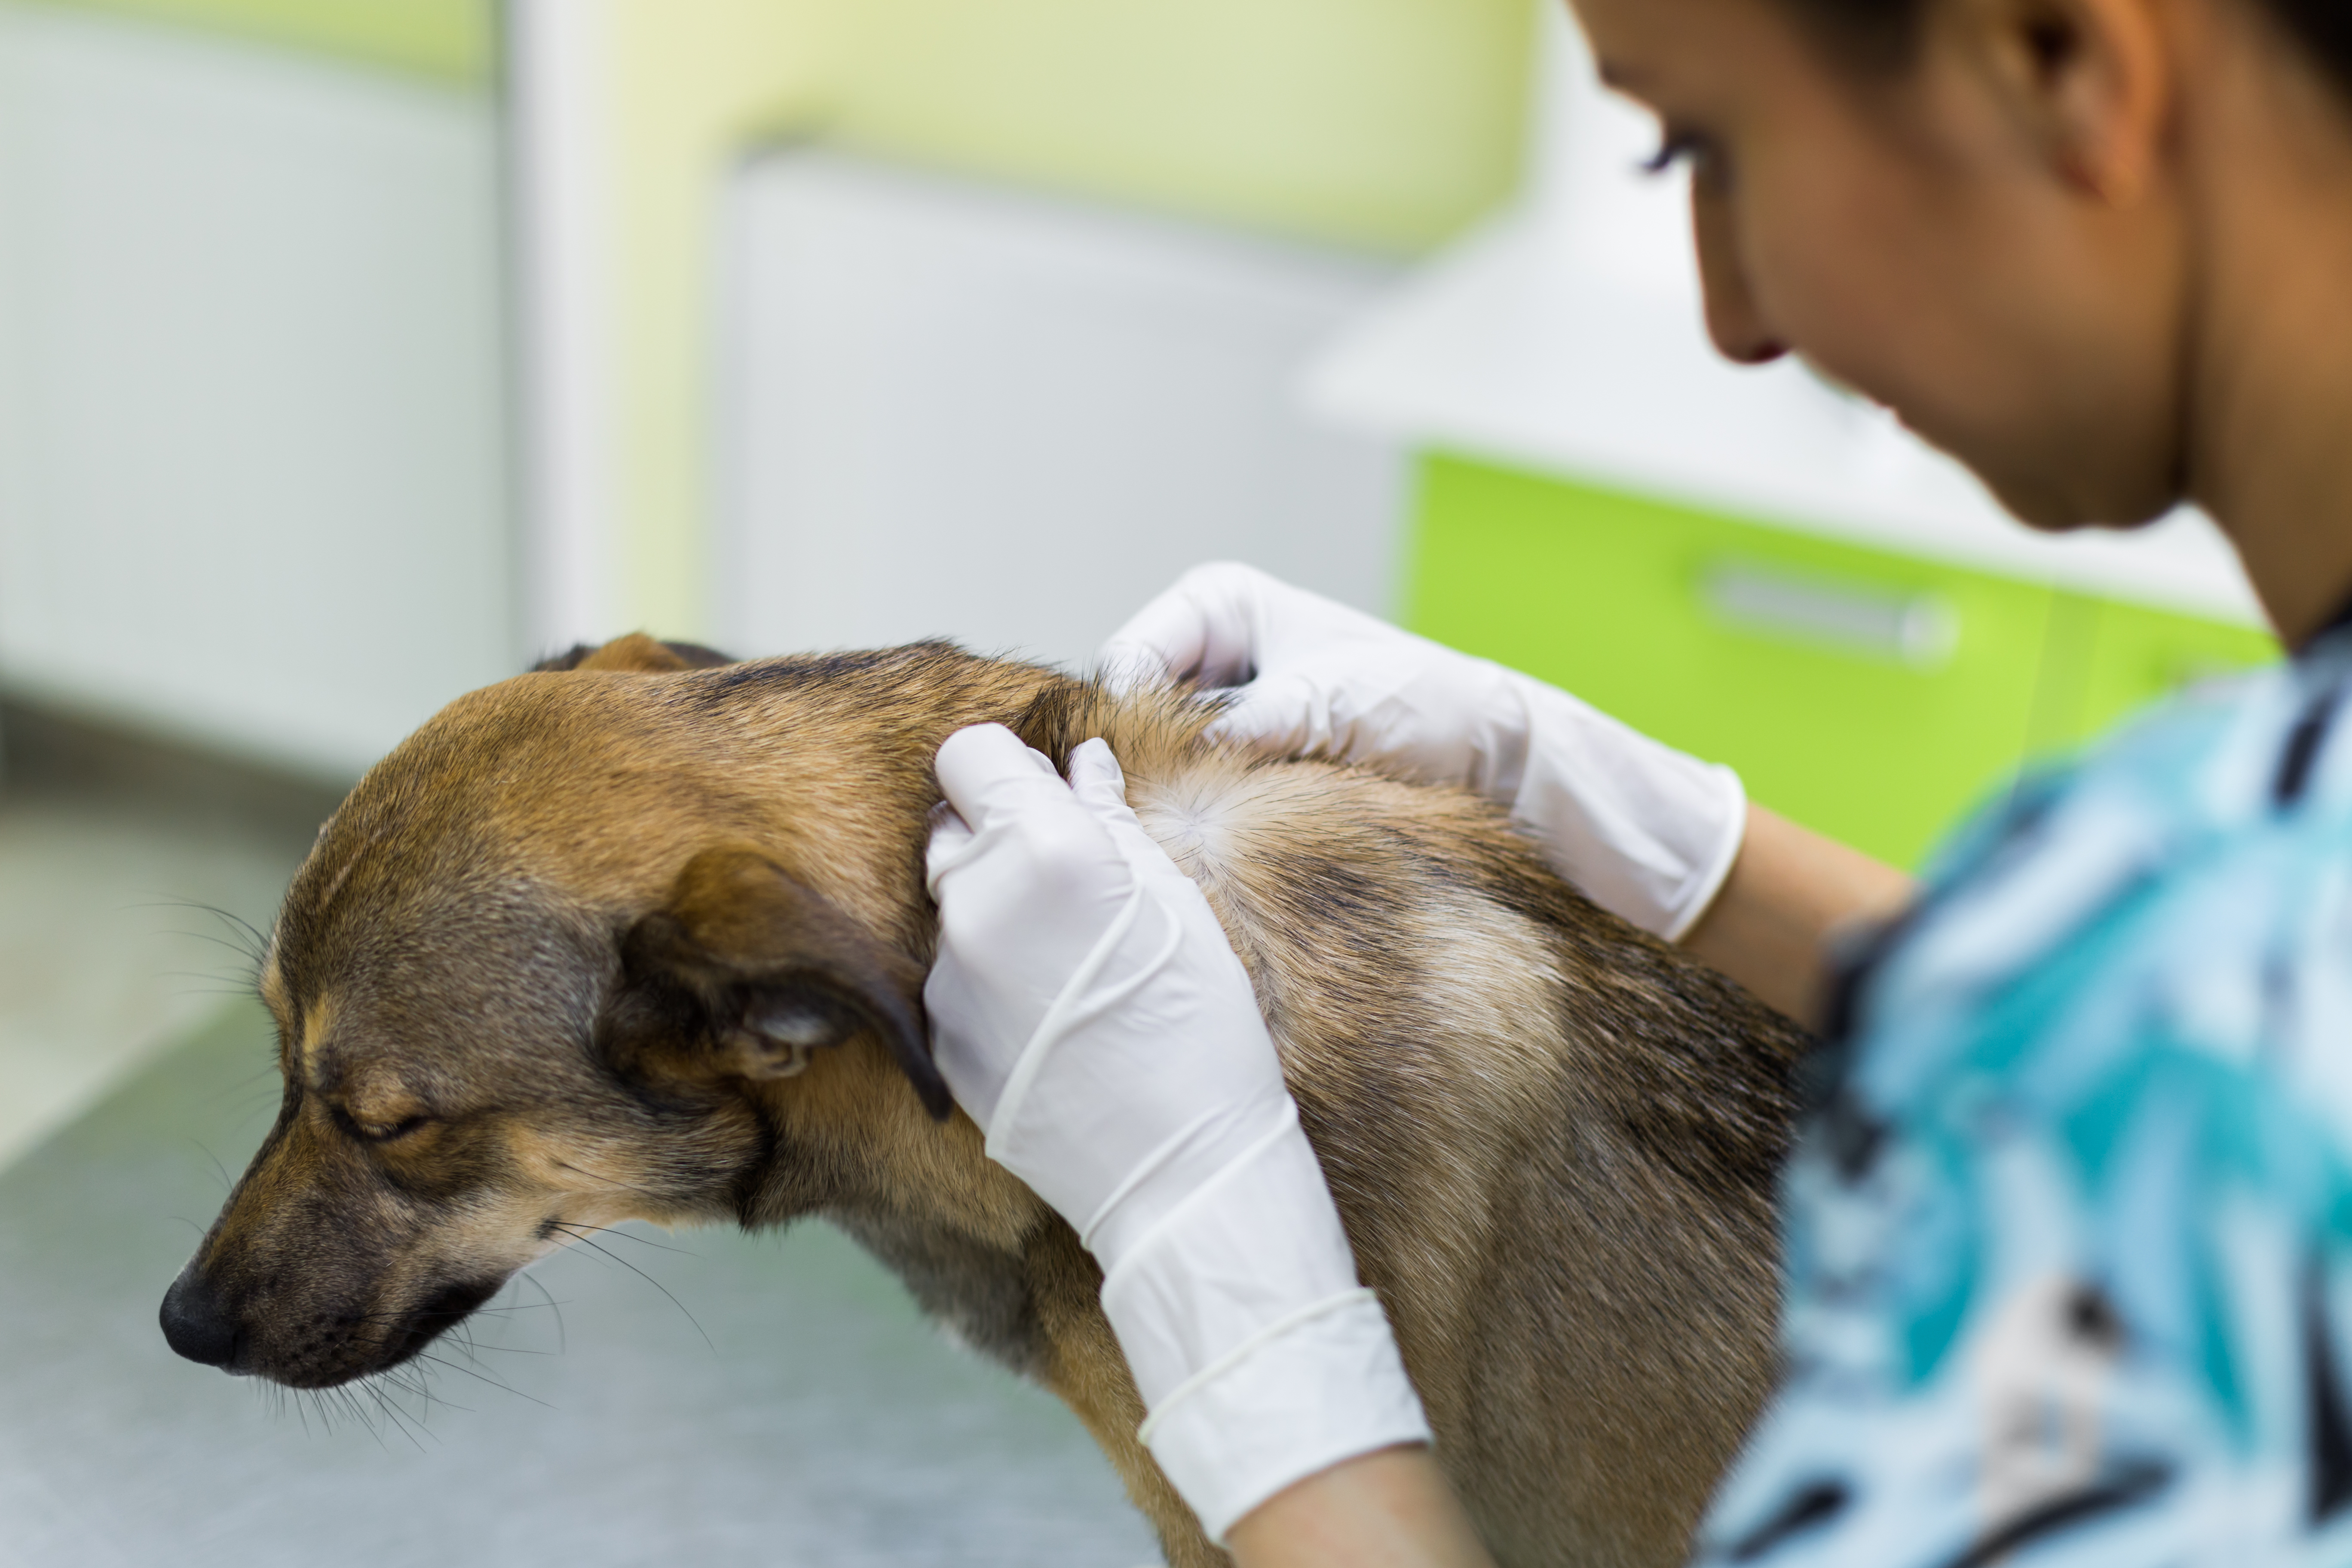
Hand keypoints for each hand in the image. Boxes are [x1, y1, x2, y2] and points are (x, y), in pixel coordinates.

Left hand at [925, 725, 1431, 1540]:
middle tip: (1064, 882)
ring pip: (946, 901)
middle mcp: (975, 901)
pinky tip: (1046, 1013)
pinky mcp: (935, 1033)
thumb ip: (1111, 820)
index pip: (969, 753)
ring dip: (989, 905)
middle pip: (949, 824)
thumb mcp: (1174, 903)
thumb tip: (1080, 761)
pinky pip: (945, 973)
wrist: (1178, 1166)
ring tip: (1063, 959)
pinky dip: (983, 974)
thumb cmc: (1201, 1025)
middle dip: (996, 835)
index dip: (1006, 768)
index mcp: (1045, 849)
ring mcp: (944, 974)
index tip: (1040, 793)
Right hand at [1099, 562, 1746, 939]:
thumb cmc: (1425, 701)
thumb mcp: (1338, 700)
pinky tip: (1228, 841)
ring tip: (1212, 828)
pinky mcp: (1236, 768)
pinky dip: (1204, 819)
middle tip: (1179, 810)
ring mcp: (1217, 715)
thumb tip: (1196, 753)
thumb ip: (1261, 719)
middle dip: (1146, 761)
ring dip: (1177, 798)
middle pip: (1128, 714)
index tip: (1151, 768)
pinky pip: (1190, 796)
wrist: (1491, 754)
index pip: (1128, 657)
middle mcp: (1206, 656)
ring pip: (1153, 763)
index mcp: (1216, 605)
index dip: (1125, 715)